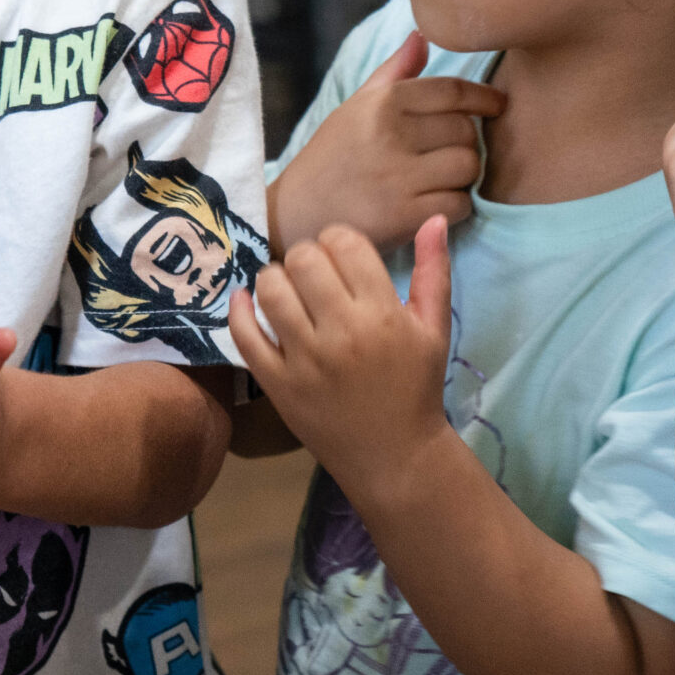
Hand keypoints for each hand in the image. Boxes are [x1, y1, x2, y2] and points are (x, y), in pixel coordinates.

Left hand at [229, 218, 454, 505]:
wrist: (394, 456)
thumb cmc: (416, 387)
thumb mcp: (435, 329)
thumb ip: (434, 271)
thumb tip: (434, 218)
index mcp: (383, 314)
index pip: (344, 243)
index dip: (339, 240)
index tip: (342, 258)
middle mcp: (341, 333)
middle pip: (303, 259)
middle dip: (307, 256)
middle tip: (314, 273)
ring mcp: (305, 360)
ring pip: (271, 290)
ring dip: (274, 278)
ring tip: (287, 288)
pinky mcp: (277, 385)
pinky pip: (245, 337)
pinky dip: (239, 311)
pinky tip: (247, 301)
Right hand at [268, 32, 504, 253]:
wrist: (294, 216)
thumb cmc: (332, 158)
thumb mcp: (355, 108)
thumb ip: (393, 73)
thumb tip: (423, 35)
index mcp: (381, 103)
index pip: (452, 92)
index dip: (483, 97)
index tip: (497, 104)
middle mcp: (390, 134)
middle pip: (466, 131)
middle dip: (466, 143)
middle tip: (446, 155)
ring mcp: (398, 177)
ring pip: (469, 167)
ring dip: (463, 176)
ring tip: (440, 179)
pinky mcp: (405, 216)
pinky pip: (460, 204)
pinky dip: (455, 207)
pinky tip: (433, 205)